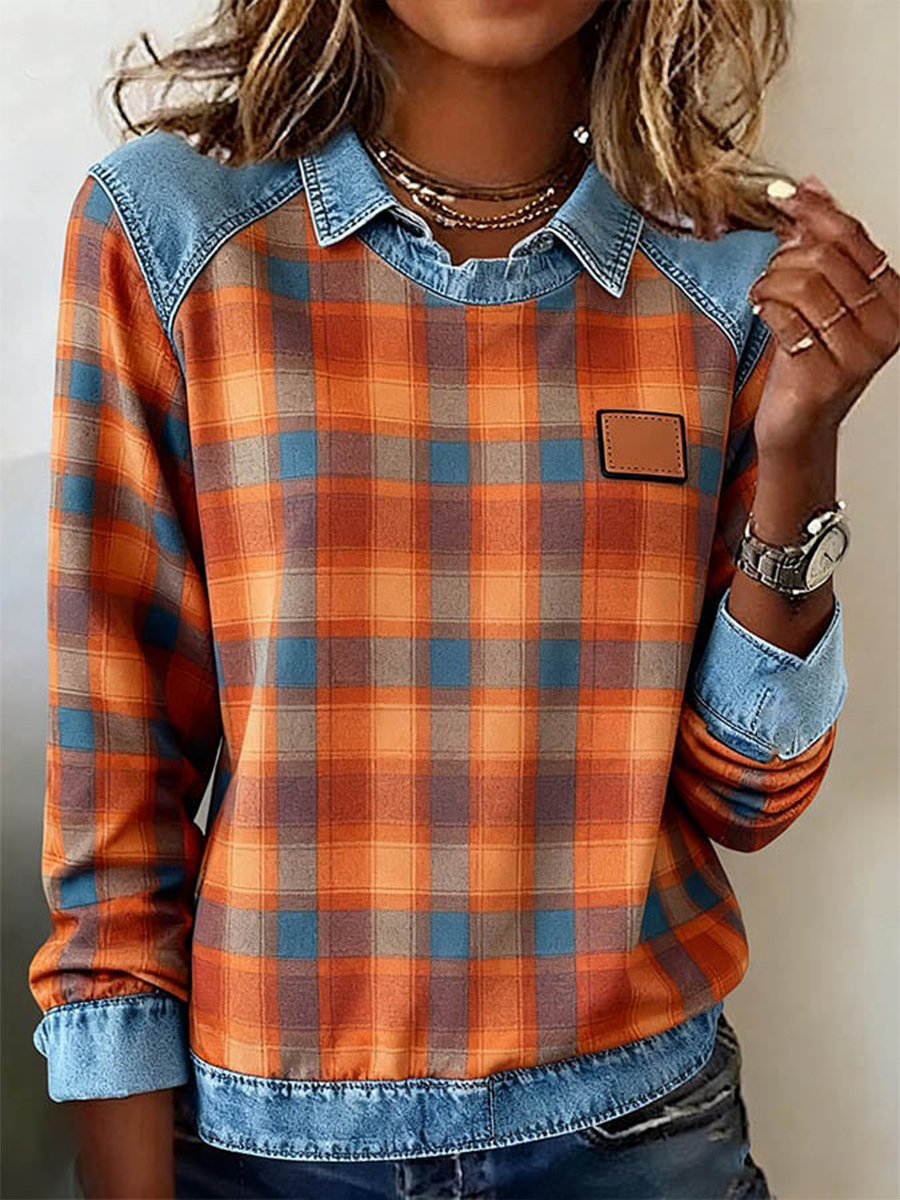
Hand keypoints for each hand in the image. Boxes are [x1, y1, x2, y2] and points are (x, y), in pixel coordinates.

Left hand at [746, 174, 898, 457]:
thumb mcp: (821, 295)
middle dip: (783, 257)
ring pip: (804, 285)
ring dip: (770, 283)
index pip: (853, 236)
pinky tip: (760, 314)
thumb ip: (821, 242)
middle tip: (769, 273)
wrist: (799, 422)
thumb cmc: (809, 357)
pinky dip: (764, 310)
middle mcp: (887, 325)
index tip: (781, 197)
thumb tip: (811, 184)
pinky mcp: (826, 375)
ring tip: (762, 295)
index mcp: (893, 297)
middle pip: (825, 258)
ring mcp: (860, 353)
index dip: (812, 211)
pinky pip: (785, 320)